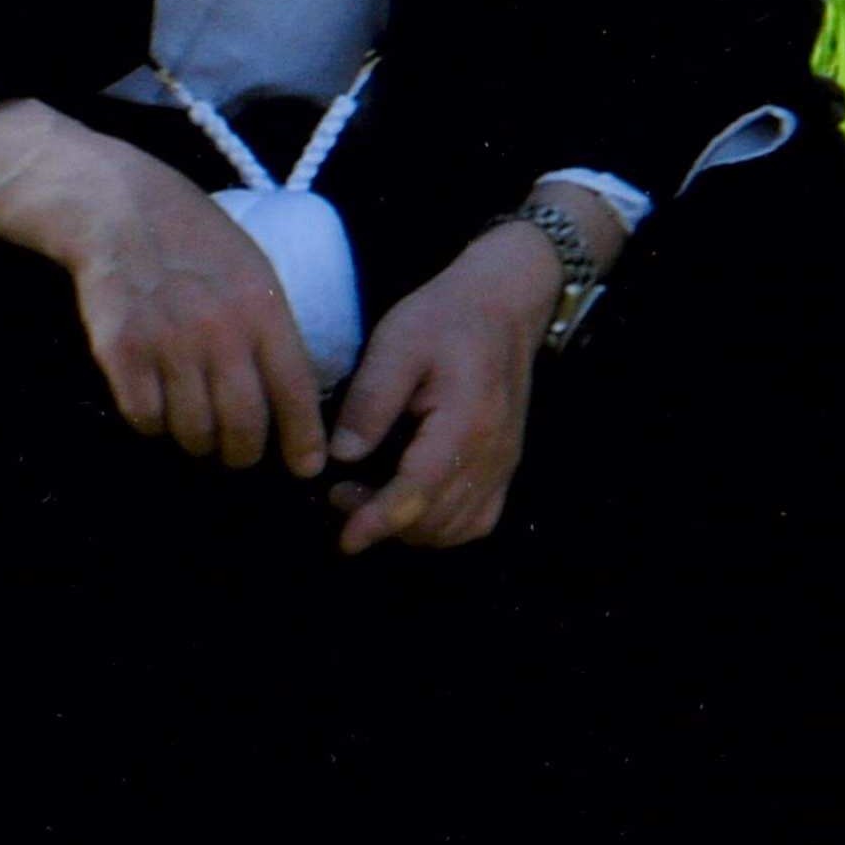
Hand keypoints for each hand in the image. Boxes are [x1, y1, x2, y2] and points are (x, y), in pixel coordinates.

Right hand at [49, 148, 341, 472]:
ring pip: (193, 431)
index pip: (294, 391)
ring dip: (197, 442)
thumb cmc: (195, 239)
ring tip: (194, 428)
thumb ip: (272, 329)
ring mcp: (166, 343)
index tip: (306, 468)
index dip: (303, 441)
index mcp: (262, 308)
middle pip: (243, 426)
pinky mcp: (120, 351)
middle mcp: (218, 331)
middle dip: (243, 454)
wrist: (118, 208)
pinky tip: (155, 404)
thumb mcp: (254, 271)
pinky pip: (145, 419)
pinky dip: (153, 424)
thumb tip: (288, 398)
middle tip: (237, 453)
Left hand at [326, 221, 567, 549]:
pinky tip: (408, 506)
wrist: (504, 303)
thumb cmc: (446, 316)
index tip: (346, 541)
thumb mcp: (397, 343)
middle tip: (339, 494)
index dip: (379, 522)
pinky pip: (477, 519)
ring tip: (366, 498)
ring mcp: (504, 465)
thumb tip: (341, 456)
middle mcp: (492, 455)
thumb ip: (370, 400)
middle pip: (435, 520)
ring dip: (409, 528)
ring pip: (457, 528)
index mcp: (465, 424)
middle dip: (384, 522)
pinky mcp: (506, 465)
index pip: (419, 494)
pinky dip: (441, 527)